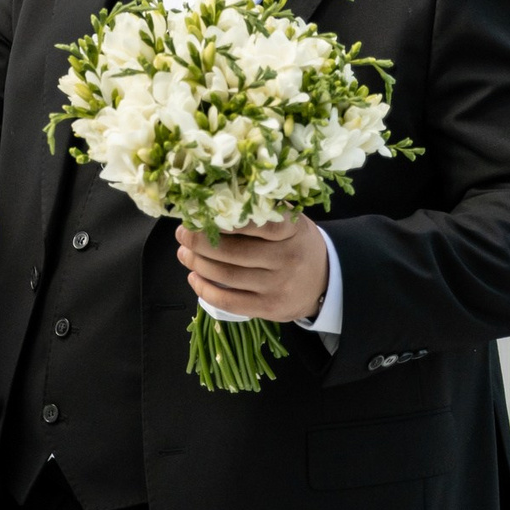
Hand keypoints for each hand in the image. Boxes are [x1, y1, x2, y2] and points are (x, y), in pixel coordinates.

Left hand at [176, 216, 328, 321]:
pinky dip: (205, 290)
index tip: (202, 213)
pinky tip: (194, 277)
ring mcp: (277, 287)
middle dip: (200, 242)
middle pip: (234, 252)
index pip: (259, 223)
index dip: (226, 220)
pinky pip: (229, 302)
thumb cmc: (297, 244)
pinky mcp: (269, 309)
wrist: (326, 282)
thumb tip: (216, 200)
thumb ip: (262, 212)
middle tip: (183, 233)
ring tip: (184, 253)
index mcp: (292, 231)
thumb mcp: (291, 222)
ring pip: (227, 276)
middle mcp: (286, 259)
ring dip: (198, 264)